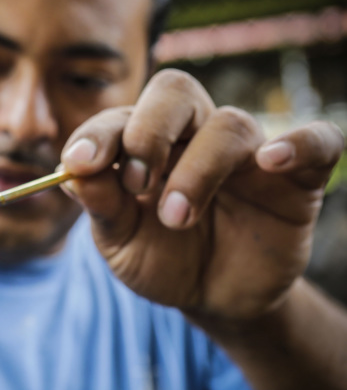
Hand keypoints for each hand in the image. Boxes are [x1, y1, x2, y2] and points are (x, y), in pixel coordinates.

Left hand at [61, 69, 343, 320]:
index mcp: (145, 145)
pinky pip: (316, 140)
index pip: (120, 117)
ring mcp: (245, 154)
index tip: (78, 163)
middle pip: (175, 91)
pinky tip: (273, 160)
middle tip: (136, 183)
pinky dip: (300, 143)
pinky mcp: (294, 179)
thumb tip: (73, 171)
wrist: (211, 297)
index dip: (98, 134)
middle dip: (149, 131)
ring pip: (229, 125)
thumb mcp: (120, 241)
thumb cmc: (159, 259)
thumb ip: (101, 204)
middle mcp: (193, 136)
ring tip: (175, 218)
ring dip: (198, 169)